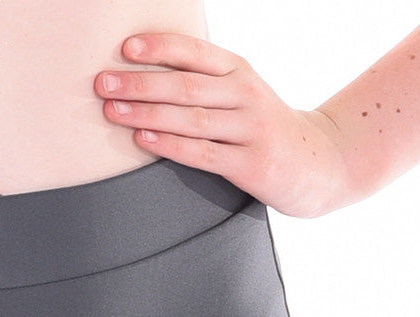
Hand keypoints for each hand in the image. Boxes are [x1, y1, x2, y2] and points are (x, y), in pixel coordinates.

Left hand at [96, 33, 350, 217]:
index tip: (124, 48)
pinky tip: (143, 141)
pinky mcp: (251, 164)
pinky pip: (203, 153)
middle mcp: (245, 94)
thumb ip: (201, 82)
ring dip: (147, 114)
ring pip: (191, 118)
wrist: (318, 163)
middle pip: (185, 86)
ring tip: (112, 111)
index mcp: (238, 71)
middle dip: (139, 83)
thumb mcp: (239, 93)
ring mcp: (250, 129)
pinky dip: (170, 146)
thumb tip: (138, 74)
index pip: (195, 53)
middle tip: (102, 83)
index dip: (160, 48)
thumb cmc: (260, 126)